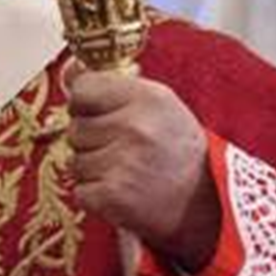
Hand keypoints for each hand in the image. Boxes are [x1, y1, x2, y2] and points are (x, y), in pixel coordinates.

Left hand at [66, 63, 219, 272]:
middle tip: (123, 150)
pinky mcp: (113, 196)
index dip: (85, 104)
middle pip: (75, 128)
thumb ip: (114, 87)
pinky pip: (80, 191)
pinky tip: (122, 192)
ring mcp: (122, 162)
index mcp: (147, 97)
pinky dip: (96, 196)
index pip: (82, 88)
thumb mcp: (158, 104)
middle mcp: (134, 126)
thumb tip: (69, 72)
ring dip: (94, 170)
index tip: (99, 114)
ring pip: (75, 161)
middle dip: (92, 141)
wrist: (206, 203)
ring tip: (126, 172)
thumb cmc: (178, 150)